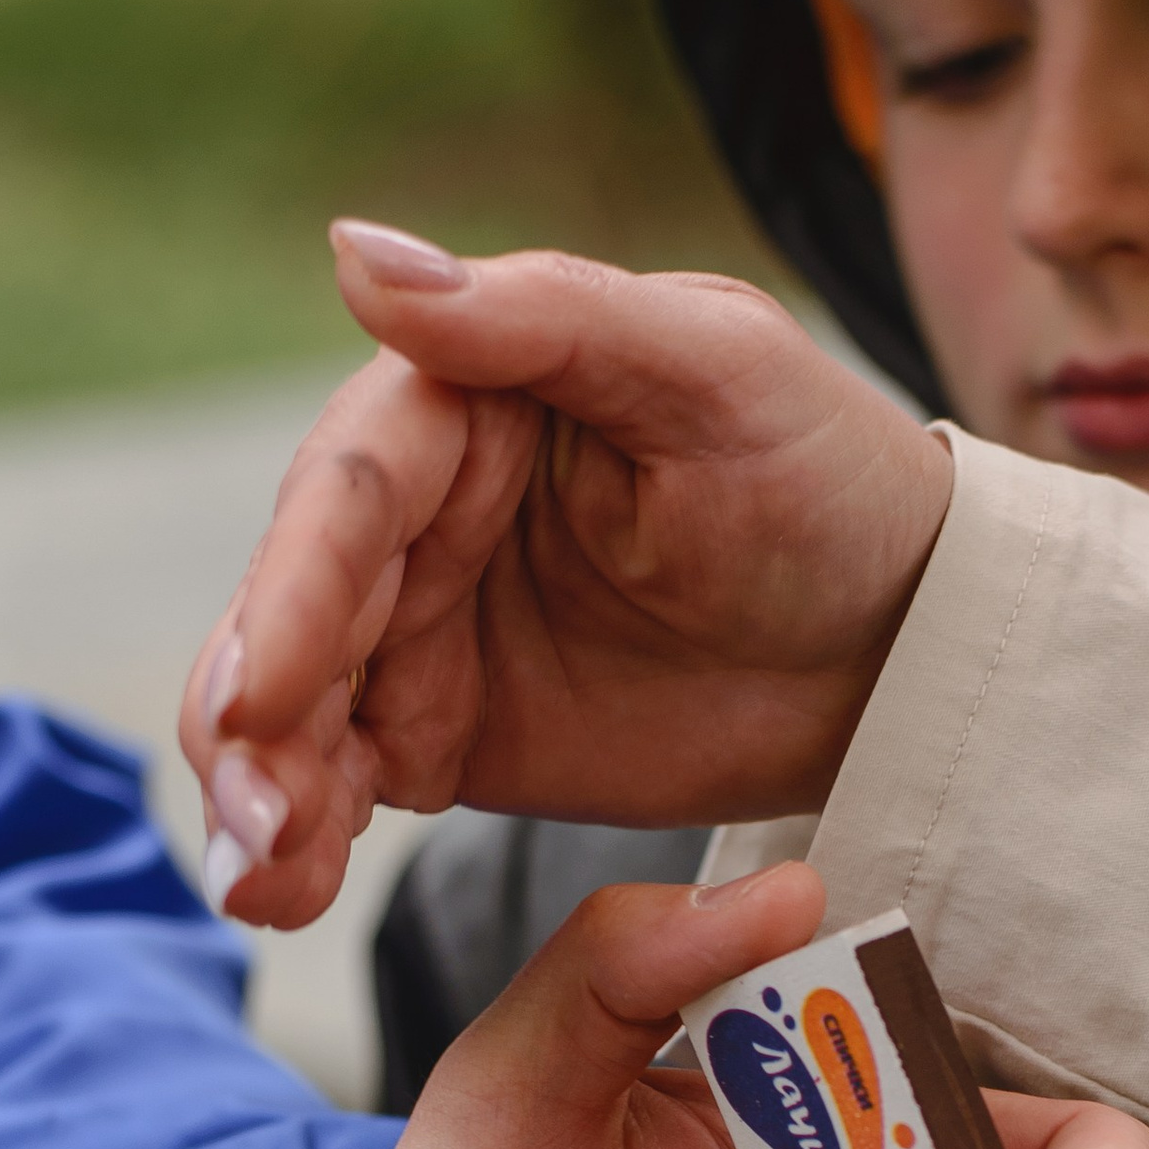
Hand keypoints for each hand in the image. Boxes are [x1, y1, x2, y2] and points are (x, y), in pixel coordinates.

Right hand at [179, 227, 952, 929]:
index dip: (293, 597)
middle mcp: (417, 510)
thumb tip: (355, 254)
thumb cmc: (830, 476)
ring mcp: (417, 627)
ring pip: (293, 707)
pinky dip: (300, 840)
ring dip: (260, 792)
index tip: (261, 699)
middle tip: (247, 822)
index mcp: (465, 399)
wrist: (900, 645)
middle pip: (292, 609)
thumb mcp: (720, 369)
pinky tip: (279, 895)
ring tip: (261, 883)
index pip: (352, 493)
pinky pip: (341, 783)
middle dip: (254, 719)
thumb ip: (548, 316)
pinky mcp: (438, 732)